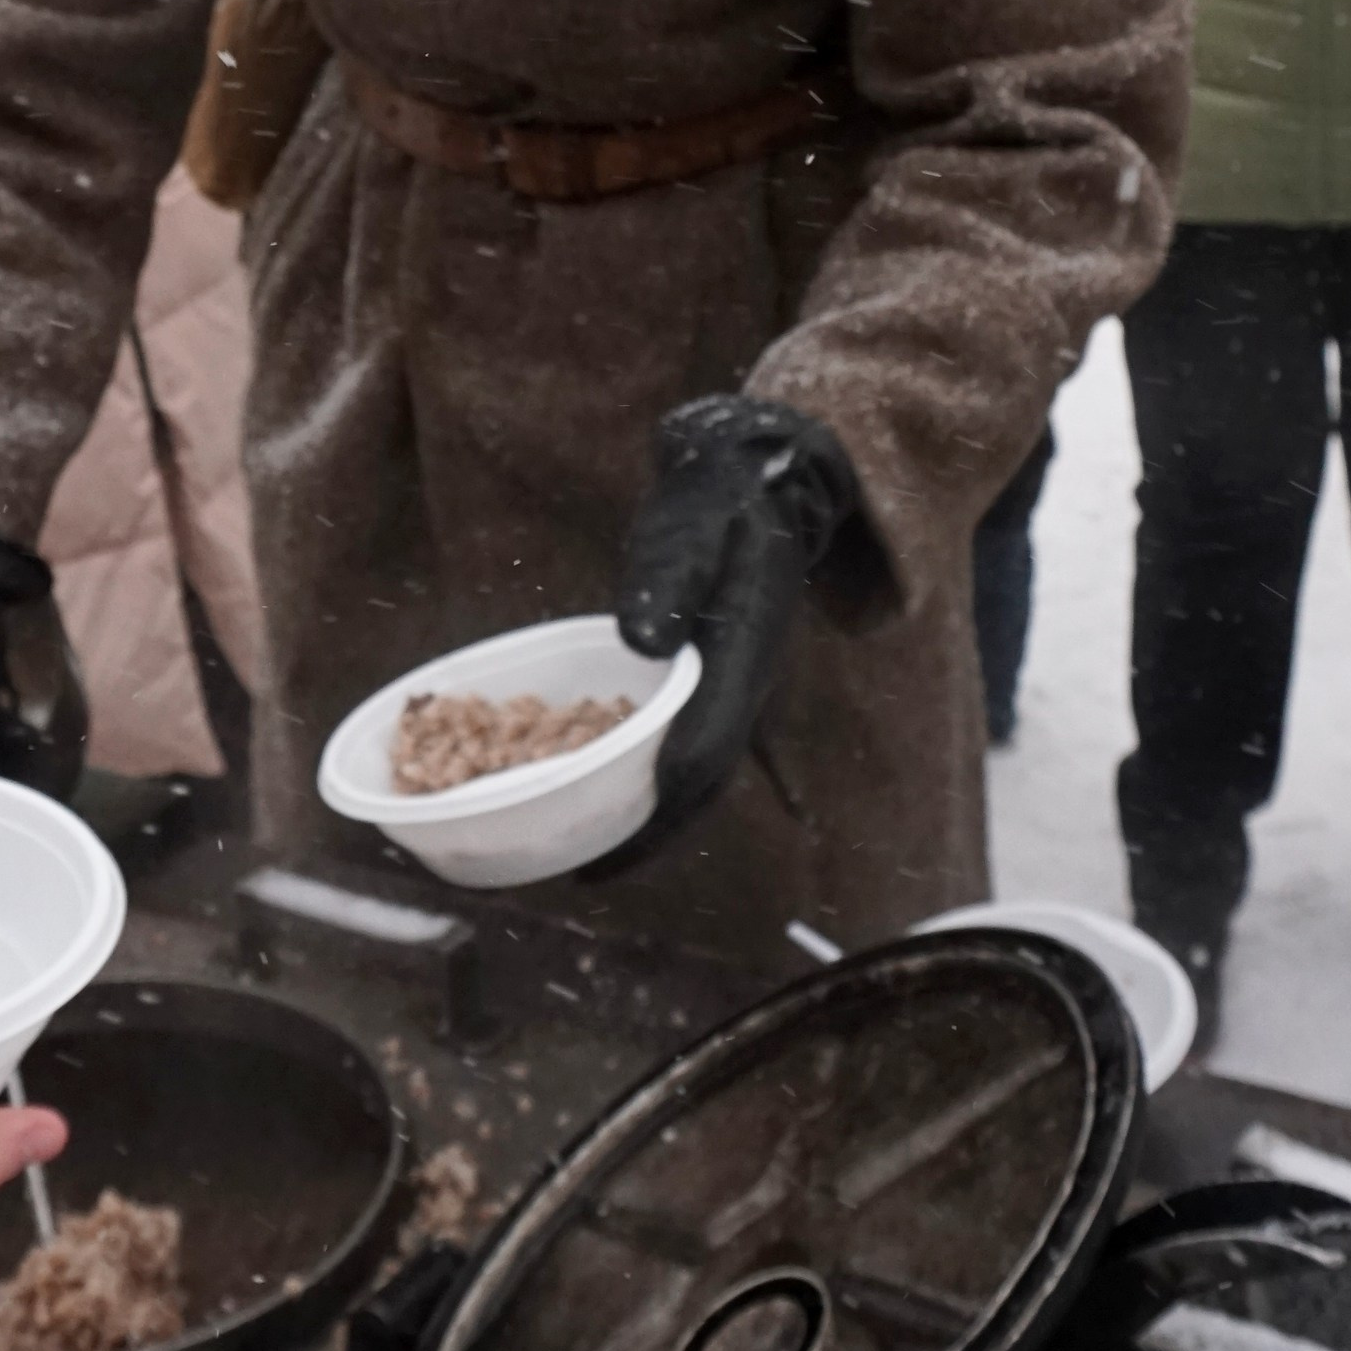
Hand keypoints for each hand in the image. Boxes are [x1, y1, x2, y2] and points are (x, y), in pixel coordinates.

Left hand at [612, 393, 863, 854]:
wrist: (764, 480)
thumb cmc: (718, 502)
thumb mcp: (690, 525)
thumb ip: (667, 577)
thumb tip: (637, 638)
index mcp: (738, 661)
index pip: (701, 758)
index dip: (655, 813)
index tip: (609, 852)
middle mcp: (741, 687)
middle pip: (700, 785)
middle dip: (648, 835)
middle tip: (585, 871)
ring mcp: (732, 685)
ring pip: (695, 770)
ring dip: (648, 812)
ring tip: (588, 845)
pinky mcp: (715, 676)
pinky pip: (686, 741)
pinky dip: (647, 772)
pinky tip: (603, 778)